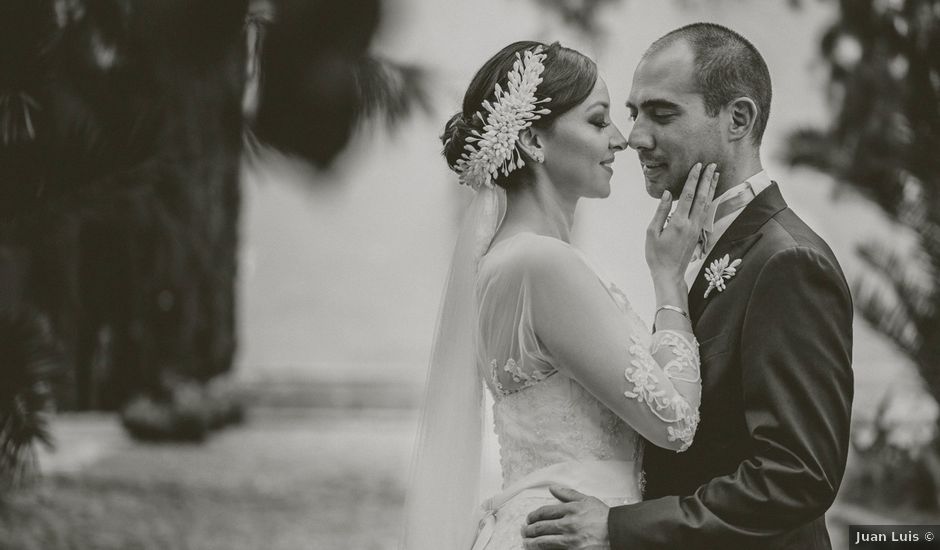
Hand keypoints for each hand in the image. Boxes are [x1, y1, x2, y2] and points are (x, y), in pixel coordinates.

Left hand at [521, 486, 610, 549]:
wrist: (618, 532)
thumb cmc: (603, 517)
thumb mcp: (587, 500)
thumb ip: (568, 494)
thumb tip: (552, 488)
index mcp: (570, 509)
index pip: (544, 512)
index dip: (533, 516)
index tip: (529, 519)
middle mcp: (568, 524)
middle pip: (541, 527)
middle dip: (529, 530)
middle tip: (524, 531)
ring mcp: (571, 539)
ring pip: (544, 541)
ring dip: (532, 542)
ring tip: (526, 543)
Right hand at [645, 162, 718, 284]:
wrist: (669, 274)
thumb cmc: (656, 255)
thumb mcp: (652, 232)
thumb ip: (661, 212)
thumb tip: (668, 194)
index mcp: (678, 223)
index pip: (688, 195)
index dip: (694, 179)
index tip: (698, 166)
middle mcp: (691, 224)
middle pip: (702, 197)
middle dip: (707, 180)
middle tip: (712, 165)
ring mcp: (696, 229)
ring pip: (706, 204)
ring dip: (711, 188)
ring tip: (716, 174)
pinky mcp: (698, 233)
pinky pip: (705, 212)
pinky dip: (709, 199)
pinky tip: (710, 193)